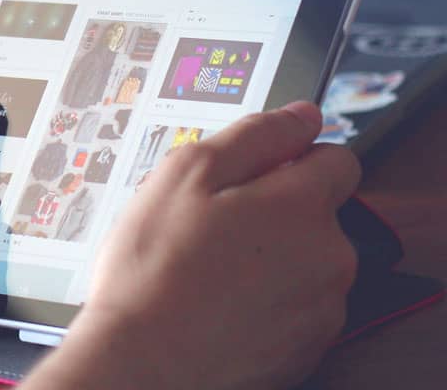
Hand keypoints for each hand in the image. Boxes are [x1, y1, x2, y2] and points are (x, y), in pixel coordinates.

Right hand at [28, 102, 360, 389]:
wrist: (143, 361)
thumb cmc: (154, 269)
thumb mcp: (185, 173)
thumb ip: (253, 136)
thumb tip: (300, 116)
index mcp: (303, 205)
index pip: (334, 156)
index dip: (289, 156)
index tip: (250, 171)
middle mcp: (329, 256)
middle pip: (317, 211)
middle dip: (272, 208)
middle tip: (209, 222)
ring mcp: (322, 307)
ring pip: (306, 260)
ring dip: (270, 255)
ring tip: (207, 265)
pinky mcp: (307, 347)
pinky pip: (296, 305)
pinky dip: (266, 299)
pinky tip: (217, 300)